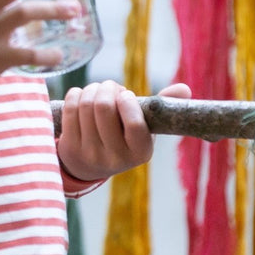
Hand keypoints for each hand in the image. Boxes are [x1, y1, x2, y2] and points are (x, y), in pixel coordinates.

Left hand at [56, 80, 191, 181]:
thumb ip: (164, 108)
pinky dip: (76, 94)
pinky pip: (70, 108)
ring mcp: (90, 154)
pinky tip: (82, 96)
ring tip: (98, 91)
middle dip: (107, 88)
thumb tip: (184, 89)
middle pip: (104, 107)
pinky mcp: (69, 147)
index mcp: (141, 153)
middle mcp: (115, 158)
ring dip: (92, 89)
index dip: (127, 101)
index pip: (135, 124)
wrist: (90, 166)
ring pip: (85, 105)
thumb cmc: (124, 138)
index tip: (126, 94)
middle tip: (111, 88)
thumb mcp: (146, 128)